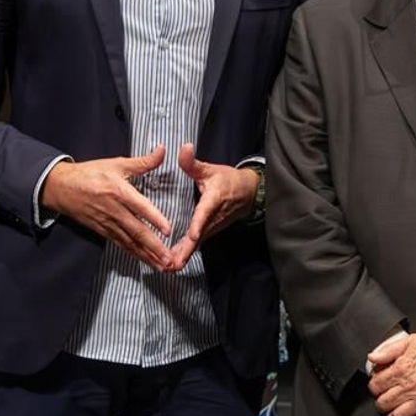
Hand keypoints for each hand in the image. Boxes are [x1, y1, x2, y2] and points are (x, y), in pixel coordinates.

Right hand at [41, 146, 172, 268]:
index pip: (140, 207)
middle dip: (154, 246)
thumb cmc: (91, 173)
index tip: (168, 230)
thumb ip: (142, 162)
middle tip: (169, 258)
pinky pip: (120, 244)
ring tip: (162, 265)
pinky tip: (145, 260)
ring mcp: (107, 223)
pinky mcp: (102, 231)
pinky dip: (134, 253)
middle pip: (136, 231)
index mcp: (118, 191)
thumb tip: (162, 150)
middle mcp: (113, 210)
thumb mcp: (116, 164)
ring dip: (146, 255)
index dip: (154, 219)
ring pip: (129, 242)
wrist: (60, 187)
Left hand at [166, 145, 258, 270]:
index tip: (191, 236)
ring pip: (197, 243)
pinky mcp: (210, 232)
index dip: (198, 225)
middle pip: (199, 236)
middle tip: (171, 264)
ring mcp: (213, 227)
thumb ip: (193, 162)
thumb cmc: (228, 180)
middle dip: (186, 250)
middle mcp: (214, 217)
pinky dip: (185, 253)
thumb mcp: (211, 169)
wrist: (248, 193)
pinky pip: (197, 244)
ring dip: (184, 255)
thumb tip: (183, 148)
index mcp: (214, 199)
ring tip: (167, 268)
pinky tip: (172, 262)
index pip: (205, 213)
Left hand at [367, 331, 415, 415]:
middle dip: (380, 404)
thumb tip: (372, 358)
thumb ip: (389, 350)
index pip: (376, 386)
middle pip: (384, 403)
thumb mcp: (411, 340)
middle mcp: (411, 386)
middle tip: (384, 402)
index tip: (377, 388)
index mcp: (402, 369)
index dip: (374, 387)